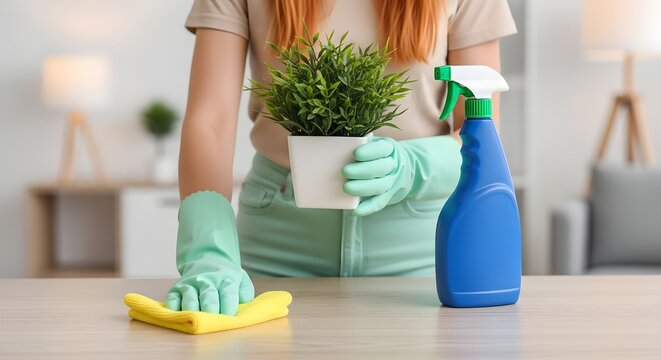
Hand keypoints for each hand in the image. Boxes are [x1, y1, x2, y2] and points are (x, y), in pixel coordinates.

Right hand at [166, 260, 253, 314]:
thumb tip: (243, 303)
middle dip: (210, 309)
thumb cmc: (226, 277)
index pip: (228, 293)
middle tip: (212, 320)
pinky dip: (173, 309)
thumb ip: (245, 292)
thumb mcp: (241, 280)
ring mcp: (190, 284)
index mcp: (226, 280)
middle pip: (208, 296)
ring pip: (189, 298)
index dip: (228, 305)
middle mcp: (207, 281)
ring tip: (195, 321)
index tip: (229, 317)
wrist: (207, 260)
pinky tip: (178, 317)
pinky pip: (172, 299)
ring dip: (192, 310)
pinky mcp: (176, 289)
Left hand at [342, 136, 461, 215]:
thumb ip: (360, 144)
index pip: (381, 149)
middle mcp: (393, 164)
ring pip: (380, 186)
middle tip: (345, 171)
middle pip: (381, 168)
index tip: (355, 154)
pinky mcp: (389, 195)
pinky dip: (368, 208)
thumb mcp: (374, 143)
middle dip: (362, 171)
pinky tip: (356, 210)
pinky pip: (379, 202)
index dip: (369, 152)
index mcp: (388, 148)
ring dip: (363, 188)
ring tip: (346, 187)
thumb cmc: (379, 154)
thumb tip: (338, 146)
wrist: (402, 167)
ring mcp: (392, 181)